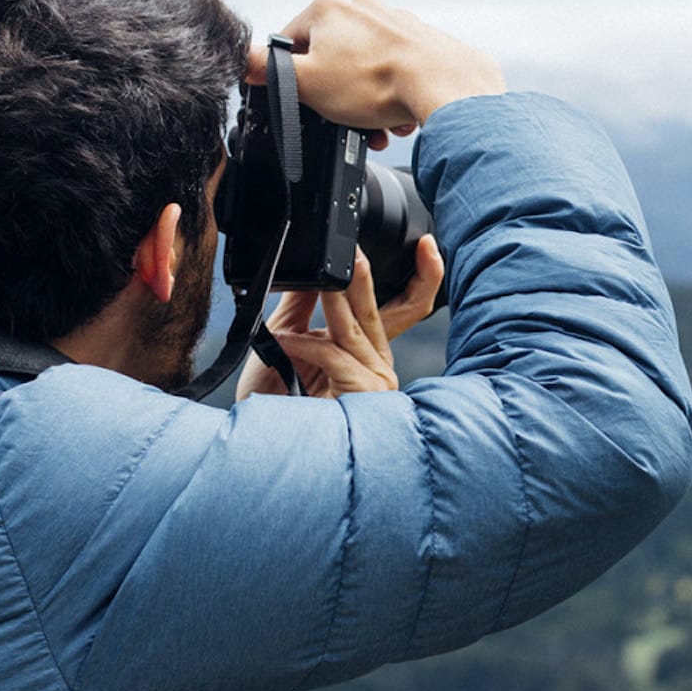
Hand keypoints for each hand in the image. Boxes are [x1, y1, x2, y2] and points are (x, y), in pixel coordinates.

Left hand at [235, 236, 446, 400]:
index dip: (424, 275)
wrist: (266, 445)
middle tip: (355, 248)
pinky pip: (333, 355)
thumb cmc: (280, 401)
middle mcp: (379, 366)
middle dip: (368, 277)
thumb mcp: (289, 340)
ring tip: (316, 277)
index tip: (425, 246)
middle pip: (385, 310)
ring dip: (332, 302)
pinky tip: (281, 341)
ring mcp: (376, 382)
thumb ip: (304, 304)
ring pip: (355, 329)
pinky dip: (303, 345)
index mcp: (369, 352)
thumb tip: (313, 268)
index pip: (407, 307)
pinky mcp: (362, 394)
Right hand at [245, 0, 505, 138]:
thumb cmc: (378, 83)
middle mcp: (362, 7)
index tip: (305, 101)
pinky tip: (399, 116)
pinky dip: (393, 96)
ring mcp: (395, 21)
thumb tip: (242, 58)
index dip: (294, 77)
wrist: (445, 86)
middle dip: (336, 96)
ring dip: (366, 102)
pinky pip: (396, 71)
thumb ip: (271, 69)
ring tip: (376, 125)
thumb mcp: (307, 82)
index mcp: (328, 9)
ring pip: (366, 68)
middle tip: (344, 121)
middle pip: (332, 58)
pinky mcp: (422, 40)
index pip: (291, 41)